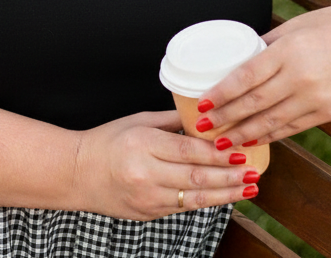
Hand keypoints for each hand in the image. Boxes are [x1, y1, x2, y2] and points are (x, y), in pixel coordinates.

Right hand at [72, 110, 259, 219]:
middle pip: (197, 176)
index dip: (218, 153)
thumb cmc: (106, 141)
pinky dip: (205, 201)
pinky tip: (223, 196)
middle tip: (253, 173)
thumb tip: (204, 116)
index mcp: (143, 144)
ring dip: (225, 194)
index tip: (240, 151)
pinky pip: (182, 207)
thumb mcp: (137, 121)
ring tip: (248, 189)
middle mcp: (146, 172)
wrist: (76, 173)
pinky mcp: (148, 213)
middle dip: (229, 176)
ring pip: (195, 197)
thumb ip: (171, 121)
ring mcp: (147, 197)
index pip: (188, 150)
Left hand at [196, 0, 330, 147]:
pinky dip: (271, 134)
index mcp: (290, 51)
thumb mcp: (295, 26)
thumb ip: (266, 45)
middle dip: (226, 118)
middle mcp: (304, 78)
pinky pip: (294, 127)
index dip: (222, 94)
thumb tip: (237, 61)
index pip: (246, 77)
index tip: (203, 103)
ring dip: (244, 132)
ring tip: (222, 139)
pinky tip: (254, 137)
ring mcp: (319, 99)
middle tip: (203, 126)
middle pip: (255, 104)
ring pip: (272, 122)